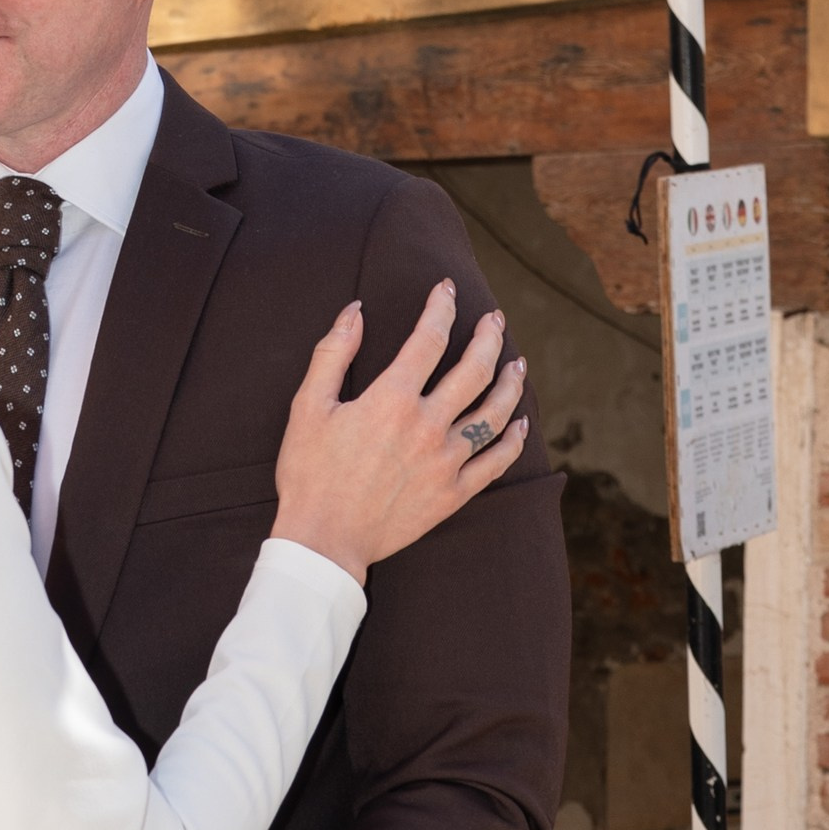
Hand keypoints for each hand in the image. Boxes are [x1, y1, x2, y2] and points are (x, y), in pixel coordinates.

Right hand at [271, 287, 527, 582]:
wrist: (324, 540)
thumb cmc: (309, 473)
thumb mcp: (307, 407)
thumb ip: (333, 354)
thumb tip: (354, 311)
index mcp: (392, 399)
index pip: (429, 338)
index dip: (441, 307)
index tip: (447, 289)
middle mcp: (427, 425)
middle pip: (475, 369)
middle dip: (488, 337)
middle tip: (494, 319)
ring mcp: (446, 461)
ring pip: (495, 413)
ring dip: (511, 383)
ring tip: (516, 364)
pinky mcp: (453, 493)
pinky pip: (496, 462)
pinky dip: (513, 440)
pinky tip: (521, 424)